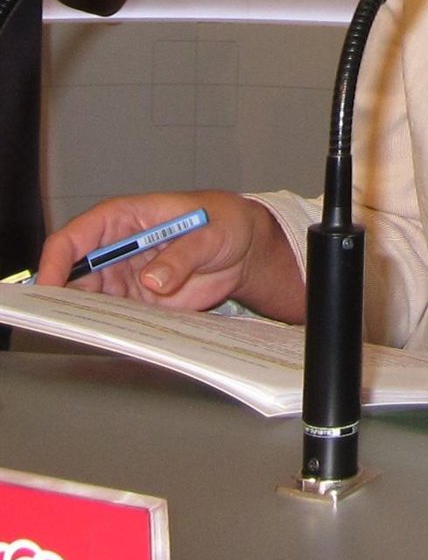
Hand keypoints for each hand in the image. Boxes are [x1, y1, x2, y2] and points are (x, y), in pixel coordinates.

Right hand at [36, 190, 306, 321]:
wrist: (245, 249)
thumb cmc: (224, 223)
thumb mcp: (209, 233)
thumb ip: (182, 255)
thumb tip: (152, 281)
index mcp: (123, 218)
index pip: (75, 236)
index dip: (55, 260)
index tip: (49, 288)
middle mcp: (116, 250)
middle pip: (72, 275)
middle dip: (61, 298)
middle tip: (61, 323)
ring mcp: (125, 278)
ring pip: (88, 301)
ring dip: (85, 319)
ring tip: (89, 336)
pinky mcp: (139, 302)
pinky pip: (115, 318)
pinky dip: (111, 330)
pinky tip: (115, 341)